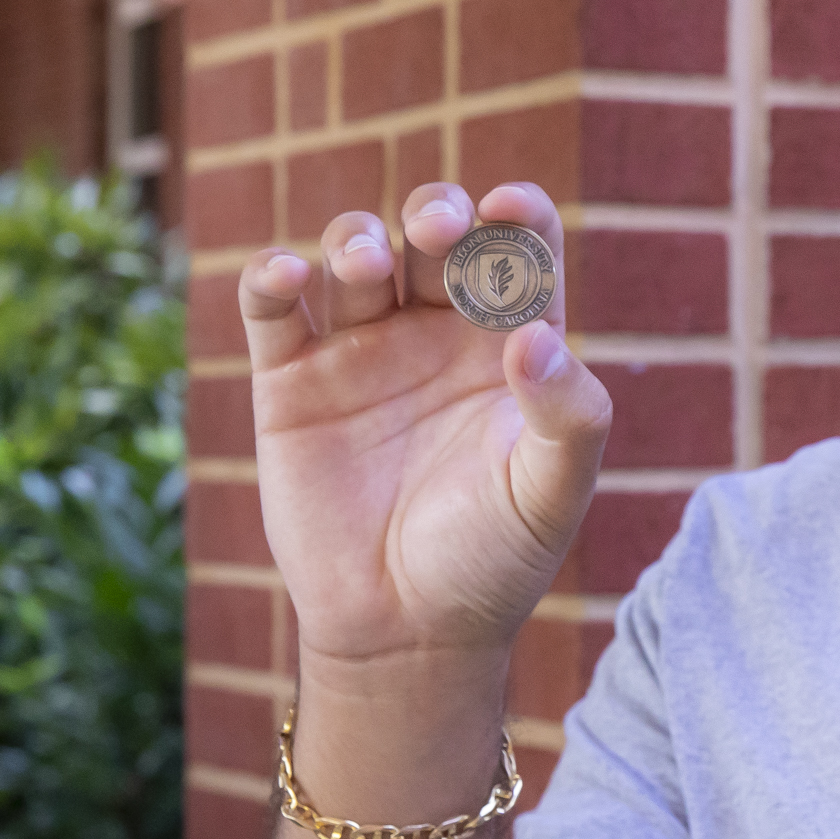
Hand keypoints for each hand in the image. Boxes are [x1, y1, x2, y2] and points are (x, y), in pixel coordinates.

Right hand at [240, 182, 611, 671]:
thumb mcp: (551, 494)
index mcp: (510, 344)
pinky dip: (271, 279)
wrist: (405, 631)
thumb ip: (568, 416)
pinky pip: (273, 309)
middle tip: (436, 228)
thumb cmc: (493, 560)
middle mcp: (436, 333)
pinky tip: (287, 275)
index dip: (518, 216)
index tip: (511, 207)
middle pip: (434, 237)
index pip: (521, 253)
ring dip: (356, 240)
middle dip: (434, 214)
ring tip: (366, 264)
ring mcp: (360, 351)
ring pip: (352, 256)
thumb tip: (536, 338)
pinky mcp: (289, 382)